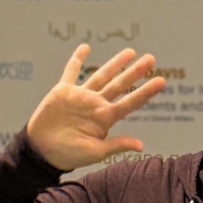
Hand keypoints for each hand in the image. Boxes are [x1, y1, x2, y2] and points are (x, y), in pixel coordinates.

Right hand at [25, 45, 165, 170]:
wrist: (41, 151)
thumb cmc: (68, 155)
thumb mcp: (94, 152)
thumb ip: (116, 145)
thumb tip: (141, 145)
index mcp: (105, 118)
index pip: (130, 102)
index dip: (146, 92)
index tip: (161, 81)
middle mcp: (96, 104)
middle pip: (120, 84)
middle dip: (135, 72)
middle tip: (151, 59)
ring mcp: (80, 96)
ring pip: (102, 75)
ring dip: (116, 63)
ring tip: (130, 52)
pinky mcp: (63, 91)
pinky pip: (71, 72)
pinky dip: (77, 59)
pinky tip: (86, 47)